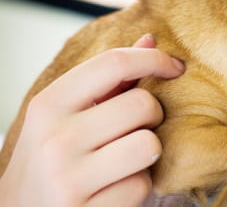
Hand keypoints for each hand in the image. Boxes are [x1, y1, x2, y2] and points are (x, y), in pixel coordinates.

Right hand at [0, 34, 184, 206]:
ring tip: (124, 160)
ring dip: (147, 154)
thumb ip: (108, 79)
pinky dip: (137, 187)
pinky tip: (113, 189)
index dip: (154, 60)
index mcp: (48, 105)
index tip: (175, 68)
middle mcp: (54, 139)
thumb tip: (150, 39)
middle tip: (135, 129)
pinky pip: (142, 185)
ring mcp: (69, 178)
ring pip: (149, 145)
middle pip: (143, 104)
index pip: (113, 63)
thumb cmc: (50, 159)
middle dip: (152, 116)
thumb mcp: (65, 115)